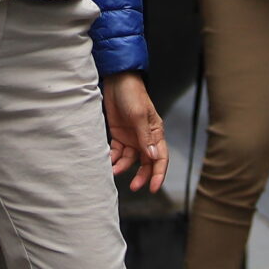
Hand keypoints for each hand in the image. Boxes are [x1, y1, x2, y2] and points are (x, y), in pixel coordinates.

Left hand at [103, 72, 167, 192]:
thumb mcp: (139, 114)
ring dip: (123, 166)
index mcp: (155, 133)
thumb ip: (145, 136)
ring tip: (114, 170)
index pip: (160, 157)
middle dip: (141, 176)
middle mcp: (145, 137)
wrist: (116, 80)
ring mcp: (131, 137)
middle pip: (146, 163)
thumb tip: (152, 156)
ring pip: (130, 159)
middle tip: (134, 186)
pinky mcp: (119, 135)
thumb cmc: (132, 93)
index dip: (158, 174)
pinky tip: (108, 160)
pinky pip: (117, 152)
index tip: (153, 188)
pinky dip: (113, 158)